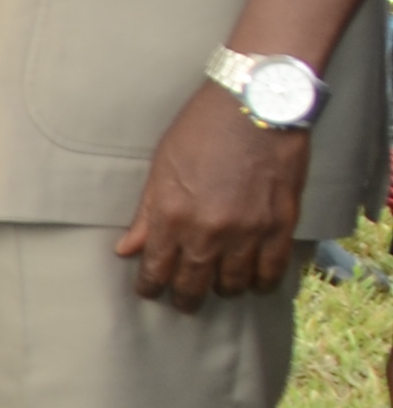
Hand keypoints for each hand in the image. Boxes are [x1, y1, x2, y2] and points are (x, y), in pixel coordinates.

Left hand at [116, 87, 308, 307]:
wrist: (255, 106)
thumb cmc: (201, 130)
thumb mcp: (161, 169)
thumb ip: (147, 214)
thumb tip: (126, 249)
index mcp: (172, 217)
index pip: (156, 270)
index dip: (151, 286)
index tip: (150, 290)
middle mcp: (209, 232)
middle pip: (193, 284)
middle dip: (184, 297)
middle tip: (183, 301)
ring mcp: (248, 232)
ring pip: (233, 283)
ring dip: (223, 290)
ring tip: (217, 288)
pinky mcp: (281, 226)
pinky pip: (271, 272)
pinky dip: (261, 283)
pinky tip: (254, 284)